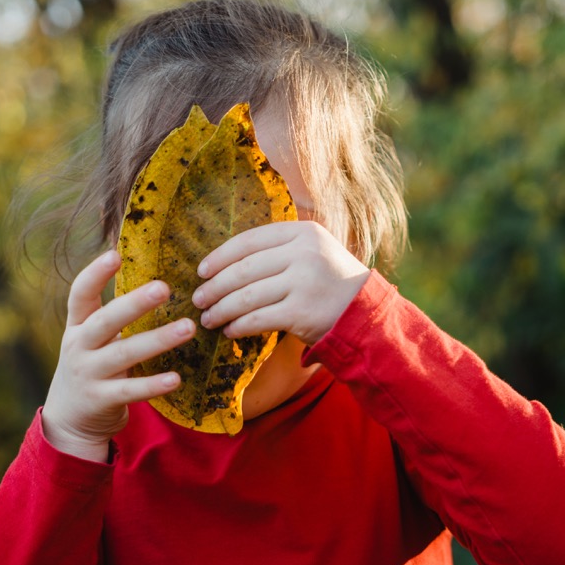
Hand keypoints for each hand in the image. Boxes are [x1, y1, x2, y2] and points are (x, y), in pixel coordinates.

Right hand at [41, 251, 195, 461]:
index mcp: (77, 326)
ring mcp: (88, 374)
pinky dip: (154, 385)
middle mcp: (78, 347)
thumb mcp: (91, 340)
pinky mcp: (101, 400)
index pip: (80, 294)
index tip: (115, 254)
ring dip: (158, 340)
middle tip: (164, 287)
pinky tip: (176, 378)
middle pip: (106, 321)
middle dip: (134, 304)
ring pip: (124, 354)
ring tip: (188, 328)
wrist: (70, 419)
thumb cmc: (92, 368)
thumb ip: (111, 317)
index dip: (95, 274)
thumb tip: (153, 282)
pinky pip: (131, 391)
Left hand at [191, 221, 369, 344]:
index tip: (202, 271)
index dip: (221, 256)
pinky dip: (238, 326)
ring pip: (247, 295)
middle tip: (198, 299)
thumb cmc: (332, 285)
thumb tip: (226, 261)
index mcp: (304, 232)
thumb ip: (280, 249)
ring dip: (222, 309)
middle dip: (215, 287)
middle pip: (244, 269)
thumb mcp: (314, 253)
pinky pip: (258, 319)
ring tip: (208, 319)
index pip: (250, 241)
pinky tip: (229, 331)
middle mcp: (304, 253)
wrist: (367, 315)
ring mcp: (304, 282)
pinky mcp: (302, 312)